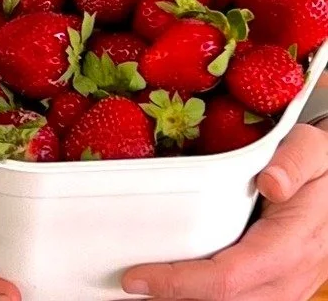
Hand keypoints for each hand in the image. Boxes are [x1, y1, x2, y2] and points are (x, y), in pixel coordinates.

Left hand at [124, 120, 327, 300]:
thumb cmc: (323, 167)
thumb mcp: (313, 150)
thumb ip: (293, 163)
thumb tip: (270, 182)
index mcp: (291, 244)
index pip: (229, 277)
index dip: (180, 283)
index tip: (136, 277)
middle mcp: (289, 277)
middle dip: (175, 298)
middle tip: (129, 284)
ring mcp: (287, 288)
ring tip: (147, 289)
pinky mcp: (279, 287)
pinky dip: (206, 298)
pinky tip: (177, 287)